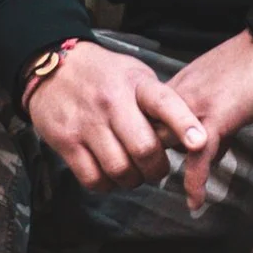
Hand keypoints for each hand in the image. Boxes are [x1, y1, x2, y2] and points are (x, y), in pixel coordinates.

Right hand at [24, 40, 208, 192]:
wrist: (53, 67)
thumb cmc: (104, 75)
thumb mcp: (135, 74)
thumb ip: (159, 100)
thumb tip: (188, 131)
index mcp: (135, 84)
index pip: (164, 103)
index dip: (184, 124)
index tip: (200, 142)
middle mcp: (112, 103)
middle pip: (144, 149)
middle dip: (157, 168)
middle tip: (156, 168)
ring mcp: (87, 124)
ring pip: (120, 169)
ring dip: (133, 180)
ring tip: (133, 173)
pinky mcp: (66, 142)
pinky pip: (93, 179)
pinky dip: (107, 185)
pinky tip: (109, 175)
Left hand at [161, 27, 252, 210]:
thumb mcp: (225, 92)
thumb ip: (213, 123)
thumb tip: (211, 155)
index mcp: (181, 86)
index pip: (146, 116)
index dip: (141, 137)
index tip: (143, 157)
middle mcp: (182, 94)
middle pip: (146, 129)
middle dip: (143, 153)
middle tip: (146, 176)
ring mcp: (197, 105)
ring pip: (163, 140)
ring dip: (159, 165)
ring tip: (157, 185)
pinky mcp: (218, 116)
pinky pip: (198, 154)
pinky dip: (195, 180)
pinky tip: (195, 200)